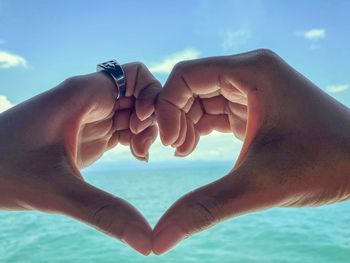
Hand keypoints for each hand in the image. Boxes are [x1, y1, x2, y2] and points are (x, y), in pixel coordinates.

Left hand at [0, 62, 159, 254]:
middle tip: (143, 146)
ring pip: (134, 112)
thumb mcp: (58, 191)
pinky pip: (124, 129)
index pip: (135, 74)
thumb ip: (105, 212)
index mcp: (82, 95)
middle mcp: (90, 102)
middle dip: (153, 117)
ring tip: (140, 154)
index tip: (144, 125)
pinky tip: (138, 157)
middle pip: (139, 94)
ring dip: (146, 131)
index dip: (151, 95)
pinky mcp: (90, 136)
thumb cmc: (4, 172)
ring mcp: (90, 119)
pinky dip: (137, 140)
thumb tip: (147, 242)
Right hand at [153, 49, 349, 253]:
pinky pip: (214, 110)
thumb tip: (158, 242)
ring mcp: (253, 89)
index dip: (167, 106)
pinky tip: (193, 148)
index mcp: (252, 72)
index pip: (185, 75)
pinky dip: (199, 128)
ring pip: (200, 99)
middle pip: (190, 86)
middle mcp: (250, 73)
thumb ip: (204, 209)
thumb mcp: (259, 186)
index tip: (170, 144)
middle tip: (178, 151)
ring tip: (184, 152)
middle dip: (175, 117)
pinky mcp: (255, 106)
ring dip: (185, 124)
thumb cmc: (325, 165)